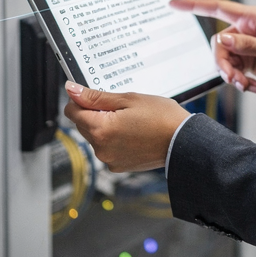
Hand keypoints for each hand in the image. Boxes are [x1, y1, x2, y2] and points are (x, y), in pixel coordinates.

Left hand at [64, 82, 189, 171]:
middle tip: (120, 106)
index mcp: (100, 129)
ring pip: (95, 136)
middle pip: (82, 124)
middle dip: (94, 113)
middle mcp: (101, 149)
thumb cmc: (161, 118)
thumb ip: (96, 96)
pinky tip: (132, 132)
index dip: (81, 100)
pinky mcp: (118, 166)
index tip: (93, 94)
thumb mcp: (128, 99)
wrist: (183, 142)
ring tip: (130, 119)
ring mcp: (109, 160)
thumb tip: (72, 90)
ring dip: (105, 126)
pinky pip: (107, 148)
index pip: (71, 111)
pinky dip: (114, 139)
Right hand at [169, 0, 255, 93]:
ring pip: (222, 60)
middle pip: (218, 44)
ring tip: (247, 86)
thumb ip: (247, 45)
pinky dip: (239, 81)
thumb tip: (223, 39)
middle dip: (224, 64)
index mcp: (251, 18)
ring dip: (232, 76)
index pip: (217, 8)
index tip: (174, 3)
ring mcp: (243, 46)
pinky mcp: (244, 60)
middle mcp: (244, 29)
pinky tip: (253, 87)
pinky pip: (230, 70)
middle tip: (235, 79)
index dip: (194, 5)